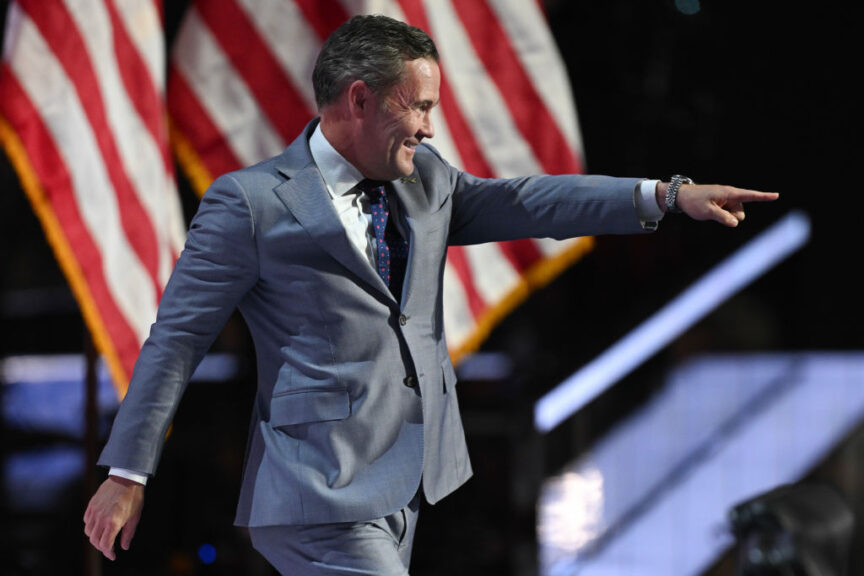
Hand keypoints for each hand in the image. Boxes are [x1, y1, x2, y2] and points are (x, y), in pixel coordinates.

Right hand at [83, 475, 144, 560]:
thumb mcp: (135, 517)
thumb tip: (124, 547)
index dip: (108, 553)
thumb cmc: (134, 497)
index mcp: (113, 522)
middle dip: (101, 547)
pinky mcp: (91, 505)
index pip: (105, 545)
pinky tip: (98, 525)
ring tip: (103, 536)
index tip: (112, 555)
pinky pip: (86, 520)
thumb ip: (128, 534)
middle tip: (109, 547)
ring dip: (95, 537)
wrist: (127, 478)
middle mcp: (101, 518)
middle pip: (94, 540)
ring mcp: (94, 511)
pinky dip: (90, 526)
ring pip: (88, 531)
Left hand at [658, 182, 778, 226]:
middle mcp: (730, 195)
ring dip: (726, 217)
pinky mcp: (722, 203)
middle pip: (741, 213)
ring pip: (735, 215)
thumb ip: (722, 217)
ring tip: (710, 211)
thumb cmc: (694, 202)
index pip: (750, 195)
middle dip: (733, 217)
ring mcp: (726, 199)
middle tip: (715, 213)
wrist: (682, 196)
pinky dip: (722, 215)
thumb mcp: (707, 212)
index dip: (763, 196)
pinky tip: (711, 211)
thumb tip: (736, 223)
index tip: (776, 195)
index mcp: (729, 193)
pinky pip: (728, 214)